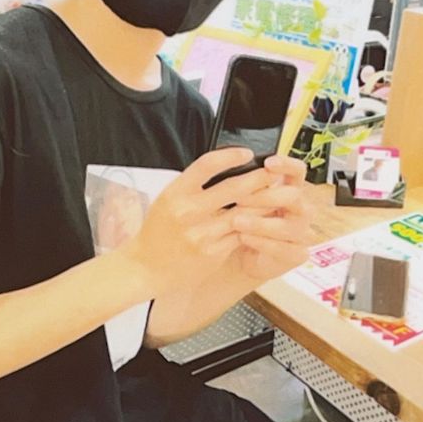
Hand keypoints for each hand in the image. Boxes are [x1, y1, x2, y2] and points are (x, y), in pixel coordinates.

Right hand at [122, 148, 277, 292]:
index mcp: (175, 193)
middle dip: (259, 178)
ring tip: (275, 194)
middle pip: (233, 188)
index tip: (247, 153)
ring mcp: (202, 234)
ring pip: (244, 213)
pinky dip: (255, 225)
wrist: (146, 267)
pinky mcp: (213, 253)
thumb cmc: (158, 231)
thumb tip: (226, 167)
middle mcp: (188, 212)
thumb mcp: (168, 200)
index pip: (207, 165)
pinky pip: (241, 234)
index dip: (230, 156)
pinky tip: (264, 219)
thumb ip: (193, 185)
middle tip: (273, 172)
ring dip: (263, 202)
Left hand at [227, 154, 315, 283]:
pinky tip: (244, 238)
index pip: (298, 171)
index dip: (286, 164)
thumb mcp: (243, 203)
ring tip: (236, 221)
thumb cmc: (246, 224)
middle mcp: (301, 209)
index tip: (267, 163)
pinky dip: (261, 242)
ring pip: (288, 225)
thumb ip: (246, 187)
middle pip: (294, 196)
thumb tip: (233, 170)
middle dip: (265, 196)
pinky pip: (284, 248)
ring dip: (260, 222)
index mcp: (291, 190)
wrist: (244, 258)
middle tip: (239, 198)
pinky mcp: (298, 255)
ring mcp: (302, 233)